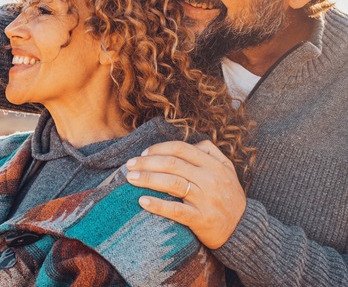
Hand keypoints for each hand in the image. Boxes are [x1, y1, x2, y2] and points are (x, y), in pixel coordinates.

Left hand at [125, 140, 245, 248]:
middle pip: (172, 163)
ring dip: (147, 179)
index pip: (181, 148)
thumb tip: (190, 143)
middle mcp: (210, 179)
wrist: (243, 230)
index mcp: (213, 165)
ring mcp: (206, 199)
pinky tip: (142, 201)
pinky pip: (176, 210)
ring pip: (172, 183)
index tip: (143, 153)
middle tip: (129, 165)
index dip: (159, 148)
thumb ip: (210, 152)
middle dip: (146, 162)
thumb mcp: (227, 170)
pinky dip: (158, 205)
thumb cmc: (229, 197)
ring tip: (130, 178)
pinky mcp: (201, 219)